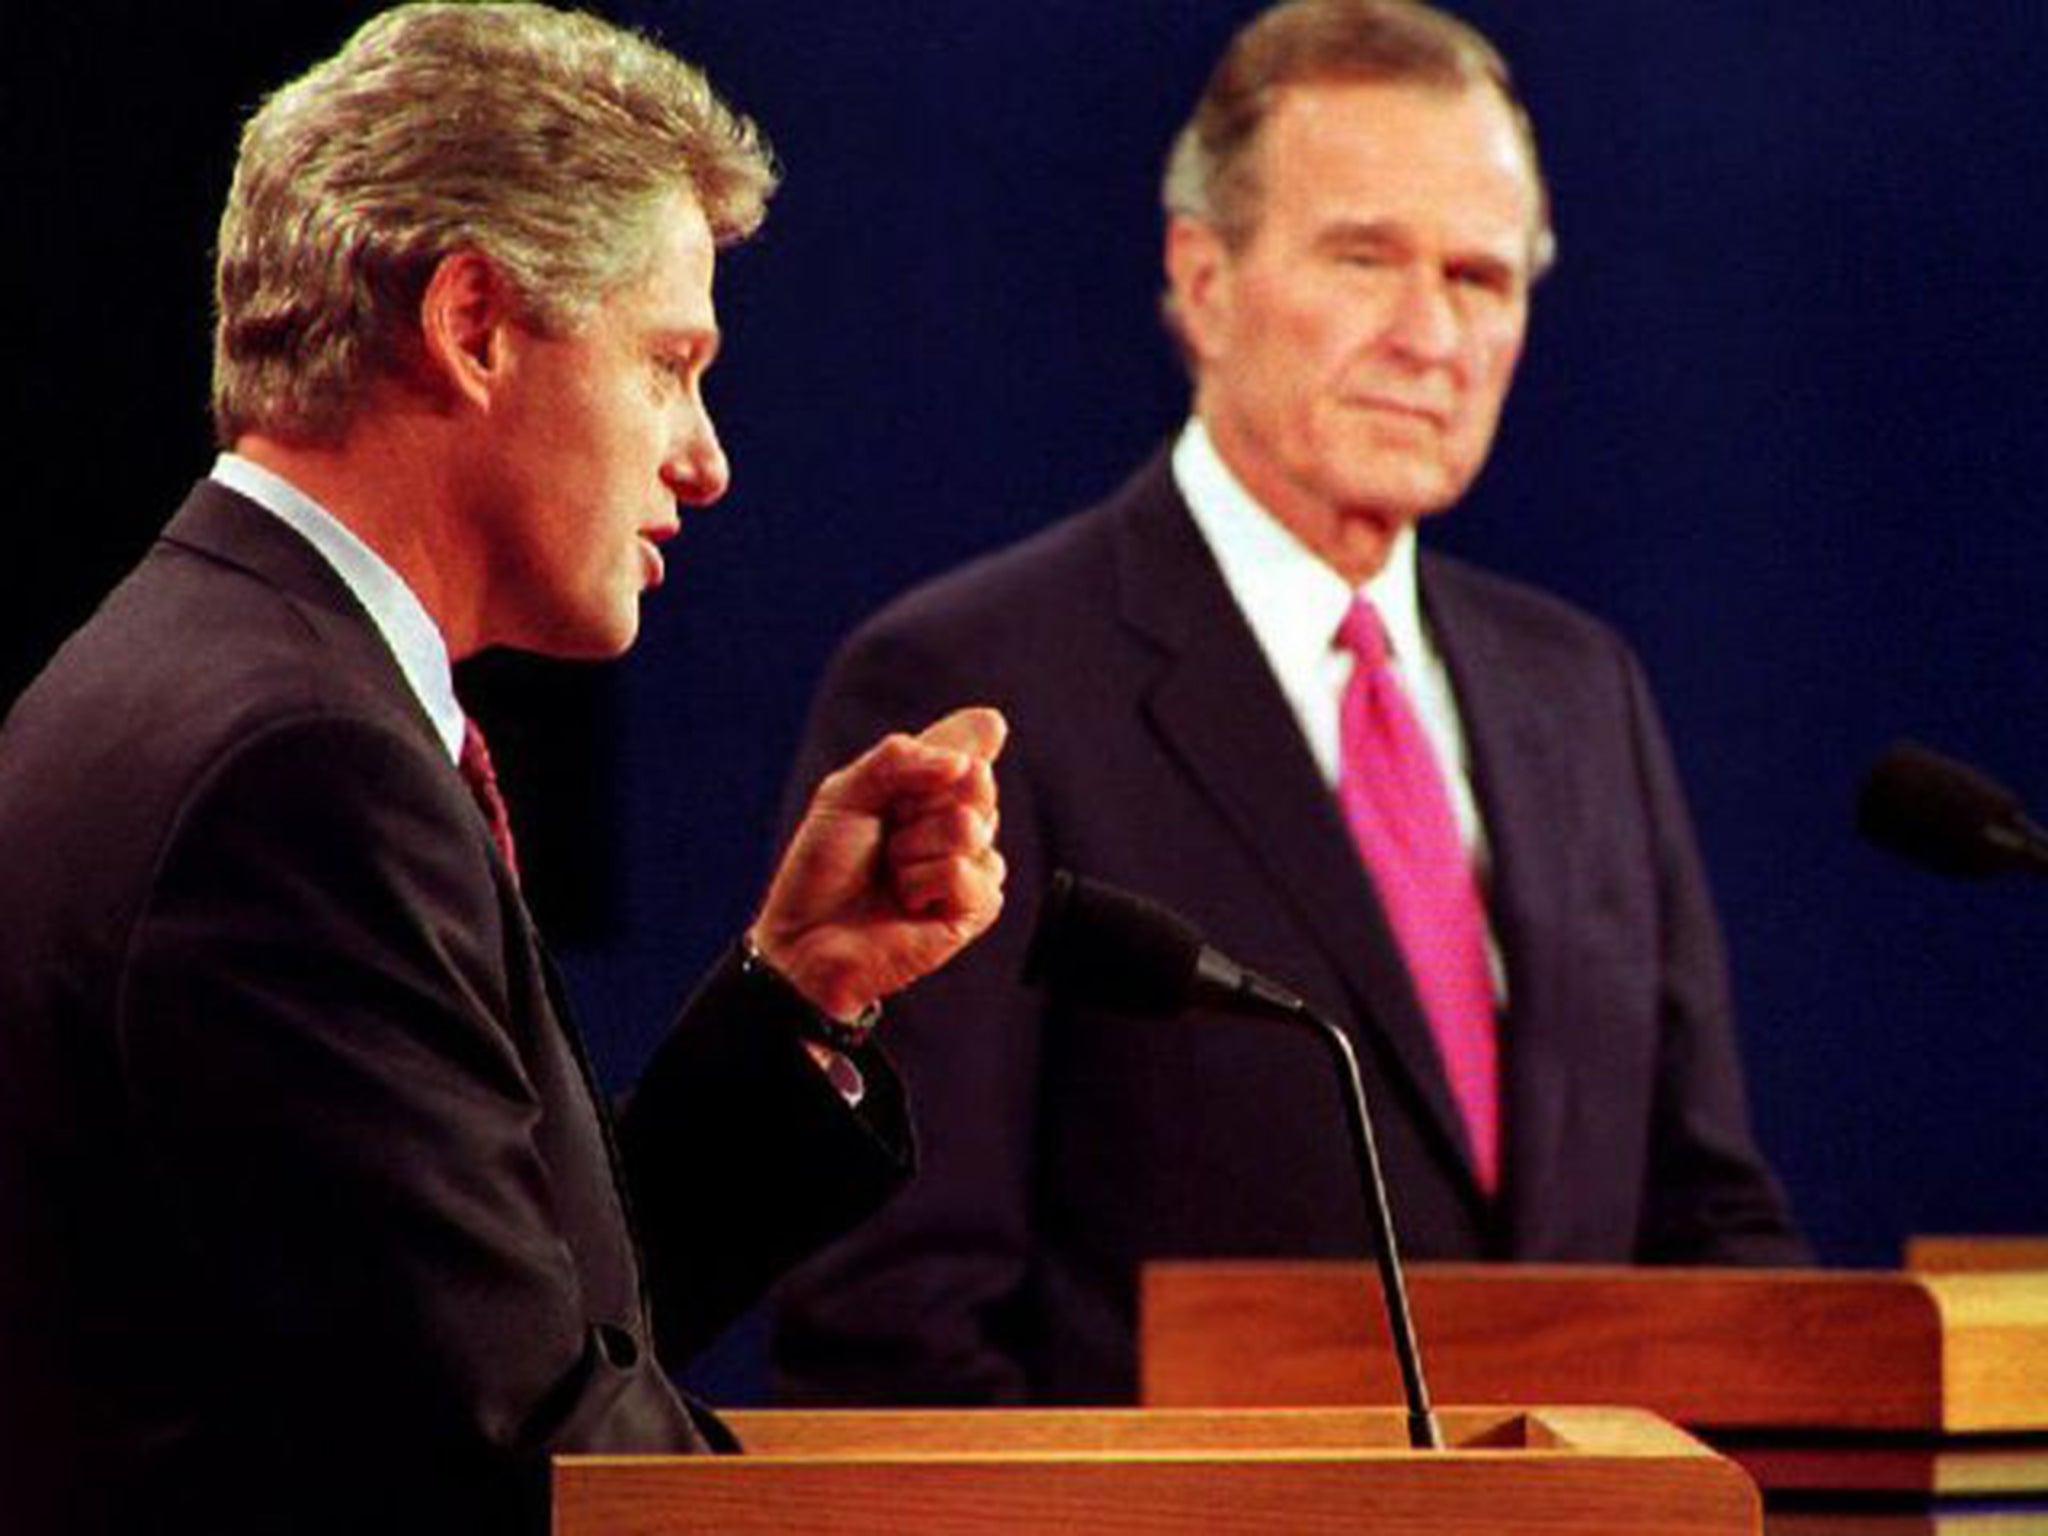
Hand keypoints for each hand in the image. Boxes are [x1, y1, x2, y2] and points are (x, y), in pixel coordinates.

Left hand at [751, 707, 1007, 1019]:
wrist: (806, 936)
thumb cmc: (824, 869)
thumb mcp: (846, 792)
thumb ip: (899, 759)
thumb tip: (966, 763)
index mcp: (935, 788)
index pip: (969, 743)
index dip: (935, 755)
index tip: (893, 784)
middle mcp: (961, 820)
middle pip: (977, 780)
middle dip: (916, 804)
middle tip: (887, 835)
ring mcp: (974, 864)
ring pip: (968, 827)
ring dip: (913, 850)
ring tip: (892, 874)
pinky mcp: (978, 907)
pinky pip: (965, 873)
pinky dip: (923, 884)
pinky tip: (908, 903)